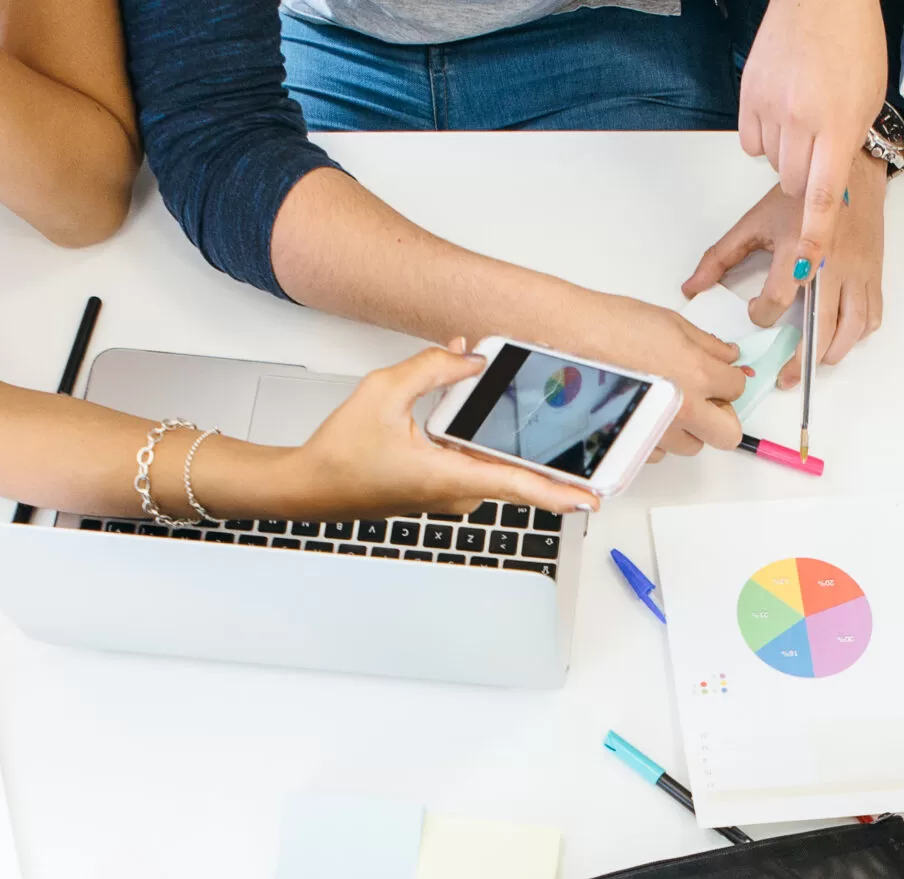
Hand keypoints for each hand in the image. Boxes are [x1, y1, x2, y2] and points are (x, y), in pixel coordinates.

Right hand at [282, 342, 591, 520]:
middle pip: (516, 478)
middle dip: (553, 466)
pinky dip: (491, 449)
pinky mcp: (441, 490)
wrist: (311, 486)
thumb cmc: (339, 452)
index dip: (559, 493)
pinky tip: (497, 423)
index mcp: (447, 477)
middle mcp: (455, 494)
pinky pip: (478, 468)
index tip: (592, 498)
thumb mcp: (383, 391)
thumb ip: (432, 367)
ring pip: (497, 471)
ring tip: (554, 431)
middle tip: (590, 452)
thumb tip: (470, 355)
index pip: (516, 486)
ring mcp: (449, 496)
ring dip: (520, 452)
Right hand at [561, 296, 744, 457]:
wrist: (570, 339)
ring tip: (667, 403)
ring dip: (688, 428)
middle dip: (721, 417)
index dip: (728, 380)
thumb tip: (726, 356)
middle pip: (728, 434)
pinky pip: (659, 451)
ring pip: (692, 446)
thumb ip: (707, 345)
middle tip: (706, 401)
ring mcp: (659, 432)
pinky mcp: (635, 444)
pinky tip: (646, 413)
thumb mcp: (671, 323)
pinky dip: (658, 436)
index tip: (718, 376)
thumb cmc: (611, 326)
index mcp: (699, 375)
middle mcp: (684, 410)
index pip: (738, 389)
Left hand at [683, 152, 887, 385]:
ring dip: (833, 353)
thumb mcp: (755, 222)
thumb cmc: (800, 196)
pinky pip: (872, 315)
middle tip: (785, 378)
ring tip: (814, 364)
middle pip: (820, 326)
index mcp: (799, 248)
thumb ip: (720, 257)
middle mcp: (831, 264)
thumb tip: (691, 288)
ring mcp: (857, 271)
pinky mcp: (873, 274)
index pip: (778, 298)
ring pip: (852, 327)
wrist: (850, 173)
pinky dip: (859, 334)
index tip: (757, 312)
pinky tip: (842, 338)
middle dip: (801, 360)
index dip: (762, 314)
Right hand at [737, 0, 886, 269]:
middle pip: (794, 186)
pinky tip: (780, 111)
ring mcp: (771, 108)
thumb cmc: (852, 44)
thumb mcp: (866, 102)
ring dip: (786, 156)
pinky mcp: (749, 97)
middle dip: (806, 183)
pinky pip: (751, 142)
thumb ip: (849, 146)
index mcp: (838, 126)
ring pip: (772, 165)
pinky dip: (764, 137)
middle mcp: (802, 121)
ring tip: (802, 119)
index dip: (815, 239)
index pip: (823, 200)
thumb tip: (832, 188)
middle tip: (818, 153)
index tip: (806, 269)